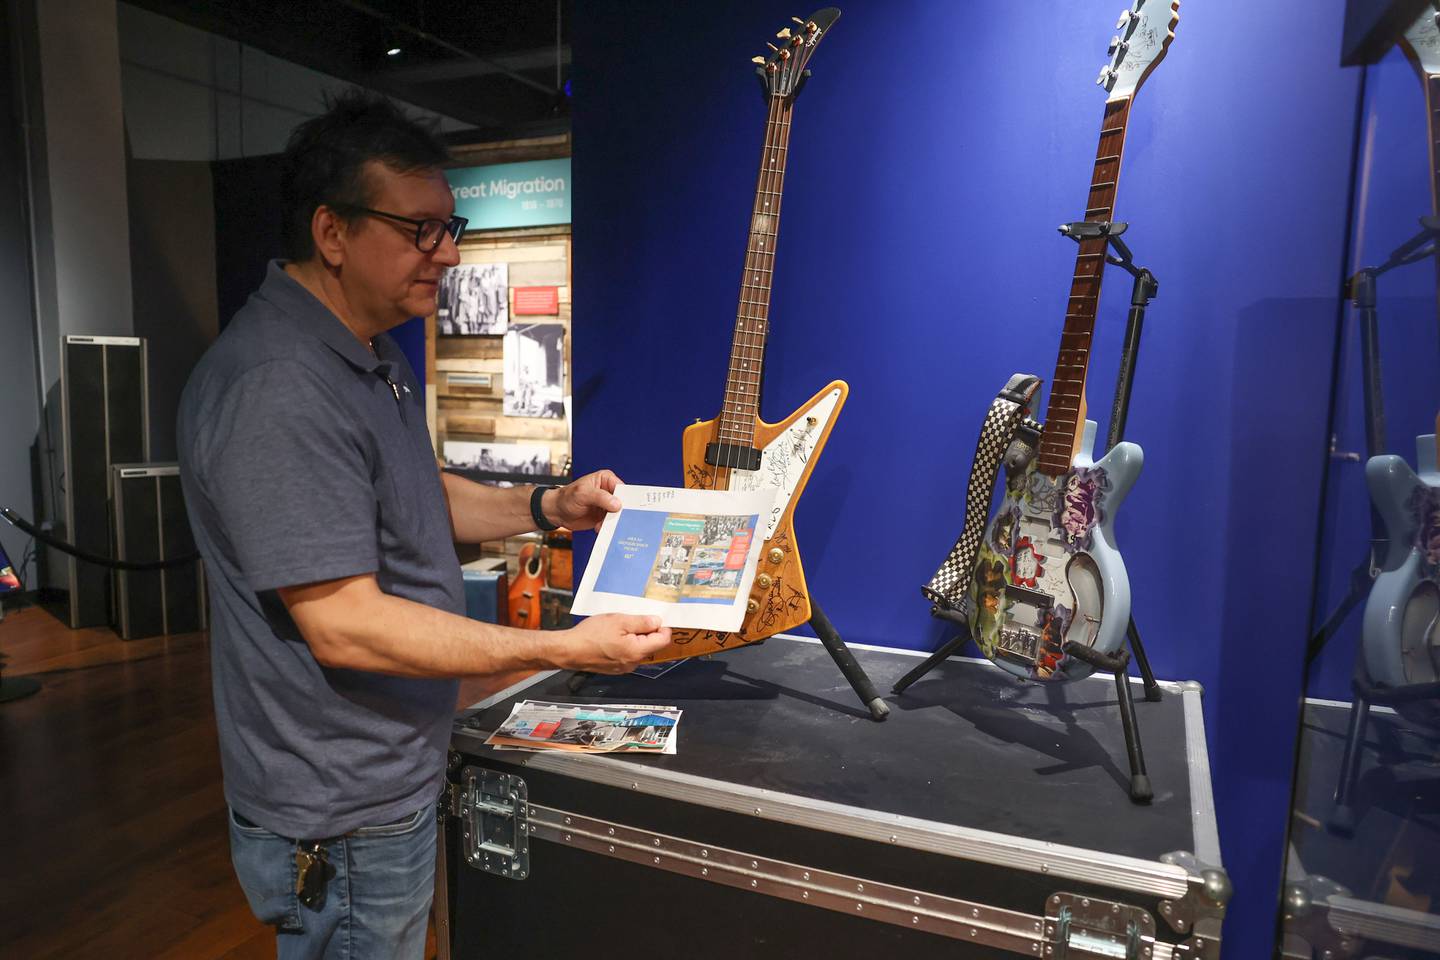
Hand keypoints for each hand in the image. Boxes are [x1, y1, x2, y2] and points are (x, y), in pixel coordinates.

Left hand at [545, 470, 622, 531]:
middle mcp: (609, 491)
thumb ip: (600, 497)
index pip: (622, 488)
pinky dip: (607, 527)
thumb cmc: (566, 498)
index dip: (625, 498)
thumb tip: (617, 504)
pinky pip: (612, 523)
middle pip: (623, 502)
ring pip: (619, 514)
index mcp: (606, 479)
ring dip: (613, 521)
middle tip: (616, 518)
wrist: (557, 513)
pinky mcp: (604, 517)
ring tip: (602, 523)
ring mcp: (607, 505)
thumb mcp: (582, 494)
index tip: (624, 508)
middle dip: (621, 512)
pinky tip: (598, 527)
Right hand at [555, 614, 670, 673]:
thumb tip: (658, 621)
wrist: (569, 650)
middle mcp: (633, 663)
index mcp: (637, 651)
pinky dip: (625, 644)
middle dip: (646, 631)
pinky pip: (628, 654)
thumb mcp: (619, 621)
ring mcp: (624, 667)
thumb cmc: (591, 635)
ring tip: (618, 628)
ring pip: (639, 649)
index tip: (655, 617)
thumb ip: (642, 622)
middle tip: (631, 619)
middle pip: (651, 645)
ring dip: (634, 637)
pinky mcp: (615, 668)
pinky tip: (612, 637)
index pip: (663, 640)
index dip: (663, 626)